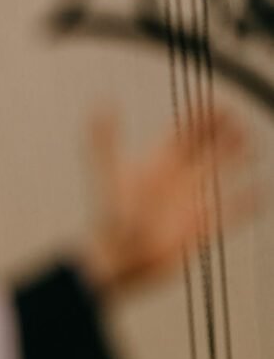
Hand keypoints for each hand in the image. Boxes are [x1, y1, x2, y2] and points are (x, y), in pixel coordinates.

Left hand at [79, 107, 259, 301]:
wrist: (120, 257)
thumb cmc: (110, 217)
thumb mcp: (109, 172)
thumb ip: (106, 139)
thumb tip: (102, 101)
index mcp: (155, 166)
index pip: (182, 136)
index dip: (198, 120)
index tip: (215, 104)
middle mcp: (175, 181)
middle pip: (203, 152)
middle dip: (221, 135)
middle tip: (238, 118)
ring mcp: (189, 203)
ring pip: (217, 176)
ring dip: (234, 161)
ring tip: (251, 145)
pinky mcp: (200, 227)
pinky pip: (229, 212)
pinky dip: (247, 202)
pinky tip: (263, 191)